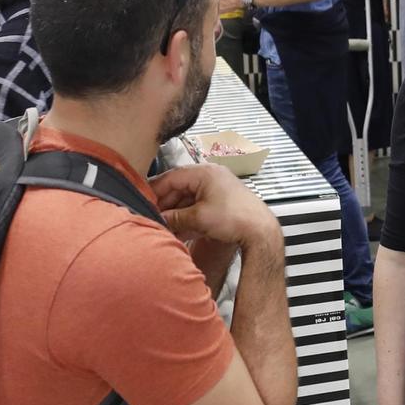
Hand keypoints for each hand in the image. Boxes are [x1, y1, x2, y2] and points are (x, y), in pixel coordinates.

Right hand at [151, 162, 278, 249]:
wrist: (260, 231)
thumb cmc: (238, 218)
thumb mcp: (198, 218)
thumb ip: (175, 218)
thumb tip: (160, 220)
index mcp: (205, 173)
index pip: (171, 177)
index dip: (155, 191)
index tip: (144, 202)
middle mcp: (211, 177)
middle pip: (179, 188)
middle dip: (166, 205)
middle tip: (155, 218)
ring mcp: (217, 189)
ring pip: (188, 199)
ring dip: (177, 213)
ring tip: (167, 226)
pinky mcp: (221, 202)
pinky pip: (198, 206)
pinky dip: (188, 216)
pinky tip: (181, 229)